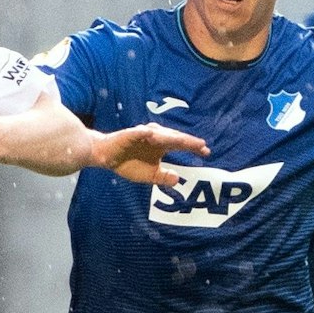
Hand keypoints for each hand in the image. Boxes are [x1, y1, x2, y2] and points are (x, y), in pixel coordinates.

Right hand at [89, 124, 208, 185]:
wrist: (106, 157)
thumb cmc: (129, 163)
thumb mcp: (149, 175)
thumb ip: (163, 177)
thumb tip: (177, 180)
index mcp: (161, 145)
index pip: (181, 145)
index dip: (193, 148)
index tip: (207, 152)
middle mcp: (155, 137)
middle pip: (174, 137)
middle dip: (187, 141)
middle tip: (201, 146)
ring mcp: (142, 134)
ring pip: (160, 134)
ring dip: (171, 136)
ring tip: (183, 140)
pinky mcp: (129, 134)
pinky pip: (137, 133)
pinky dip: (143, 132)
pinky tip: (150, 133)